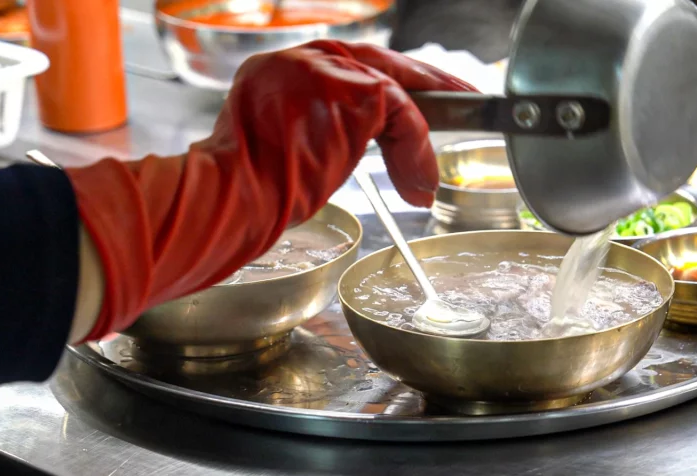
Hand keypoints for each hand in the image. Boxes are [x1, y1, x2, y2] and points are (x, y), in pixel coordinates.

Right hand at [66, 41, 476, 341]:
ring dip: (419, 139)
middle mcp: (303, 57)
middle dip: (428, 85)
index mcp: (282, 68)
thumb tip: (357, 143)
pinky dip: (416, 153)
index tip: (418, 100)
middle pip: (381, 63)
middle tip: (463, 99)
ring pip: (395, 93)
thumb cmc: (247, 190)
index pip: (349, 67)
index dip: (390, 86)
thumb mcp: (281, 147)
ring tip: (427, 175)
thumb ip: (316, 130)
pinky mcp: (355, 92)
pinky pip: (404, 117)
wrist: (233, 196)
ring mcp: (328, 69)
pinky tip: (417, 185)